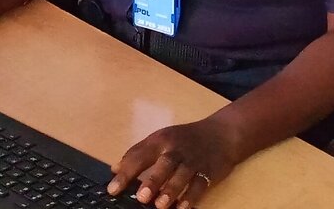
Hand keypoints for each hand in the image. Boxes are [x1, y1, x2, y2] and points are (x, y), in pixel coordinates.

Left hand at [108, 120, 240, 208]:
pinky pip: (199, 185)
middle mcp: (176, 149)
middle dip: (153, 180)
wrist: (221, 134)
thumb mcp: (160, 138)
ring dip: (171, 190)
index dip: (125, 172)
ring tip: (160, 205)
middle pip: (164, 163)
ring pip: (182, 175)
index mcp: (160, 140)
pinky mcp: (208, 171)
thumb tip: (115, 169)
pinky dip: (191, 197)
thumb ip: (138, 153)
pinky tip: (182, 208)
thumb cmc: (184, 138)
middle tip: (142, 197)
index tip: (112, 189)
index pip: (139, 155)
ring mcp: (193, 160)